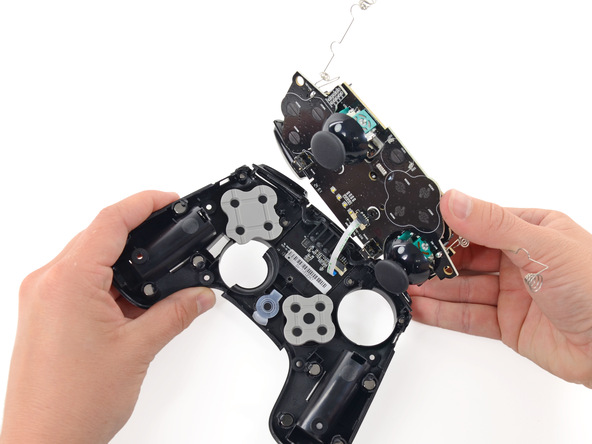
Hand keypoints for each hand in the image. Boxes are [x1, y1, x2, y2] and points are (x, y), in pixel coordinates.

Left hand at [0, 191, 215, 443]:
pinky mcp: (45, 313)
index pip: (111, 221)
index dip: (145, 203)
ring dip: (125, 263)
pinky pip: (81, 281)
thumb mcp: (137, 350)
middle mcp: (48, 283)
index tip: (168, 200)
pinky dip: (110, 284)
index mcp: (67, 281)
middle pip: (100, 236)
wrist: (43, 442)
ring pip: (91, 259)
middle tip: (171, 235)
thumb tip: (198, 295)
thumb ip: (175, 314)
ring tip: (157, 279)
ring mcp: (43, 298)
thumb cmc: (71, 404)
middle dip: (139, 234)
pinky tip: (134, 302)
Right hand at [409, 190, 591, 387]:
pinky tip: (423, 306)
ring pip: (463, 287)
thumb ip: (492, 224)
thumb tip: (454, 200)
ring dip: (435, 288)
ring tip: (407, 285)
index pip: (479, 225)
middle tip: (410, 263)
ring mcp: (513, 293)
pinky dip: (443, 313)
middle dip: (437, 262)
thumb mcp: (541, 246)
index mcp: (532, 230)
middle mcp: (521, 260)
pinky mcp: (509, 323)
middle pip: (467, 258)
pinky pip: (469, 315)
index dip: (449, 230)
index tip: (422, 233)